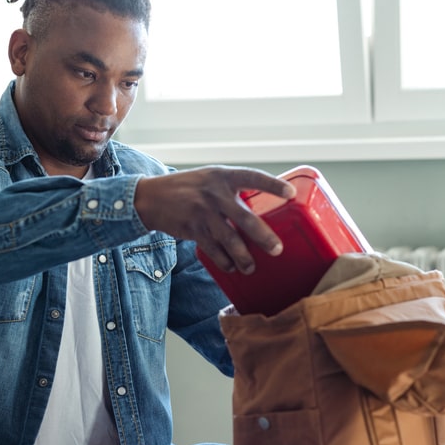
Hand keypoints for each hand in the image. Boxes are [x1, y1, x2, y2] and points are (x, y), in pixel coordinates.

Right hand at [134, 167, 295, 274]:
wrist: (152, 197)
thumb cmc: (190, 188)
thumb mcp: (211, 178)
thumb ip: (232, 190)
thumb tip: (263, 206)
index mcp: (224, 176)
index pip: (253, 177)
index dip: (273, 185)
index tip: (291, 194)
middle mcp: (214, 193)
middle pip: (245, 218)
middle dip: (263, 237)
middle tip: (276, 249)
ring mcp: (202, 212)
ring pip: (229, 240)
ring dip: (243, 257)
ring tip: (251, 268)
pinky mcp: (192, 229)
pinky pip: (213, 249)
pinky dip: (223, 260)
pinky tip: (231, 266)